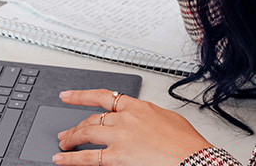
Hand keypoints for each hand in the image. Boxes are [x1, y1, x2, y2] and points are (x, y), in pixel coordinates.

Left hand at [53, 89, 212, 165]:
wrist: (194, 158)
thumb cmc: (187, 143)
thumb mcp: (167, 118)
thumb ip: (148, 116)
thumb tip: (142, 120)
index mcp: (137, 106)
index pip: (102, 97)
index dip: (81, 96)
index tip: (67, 96)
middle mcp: (125, 118)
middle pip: (92, 119)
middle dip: (75, 126)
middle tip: (66, 133)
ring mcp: (120, 136)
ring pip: (86, 133)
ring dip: (71, 139)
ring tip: (63, 145)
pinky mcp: (117, 156)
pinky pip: (88, 157)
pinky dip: (71, 158)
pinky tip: (61, 159)